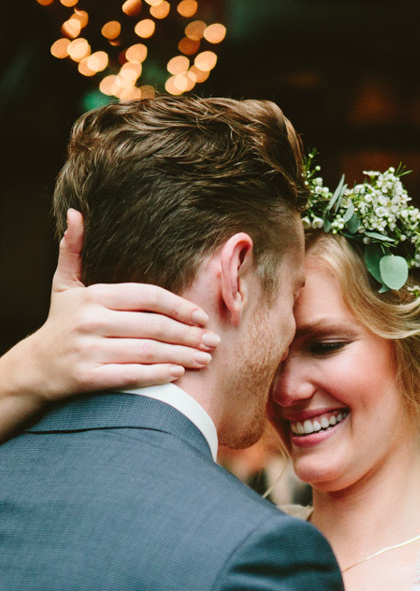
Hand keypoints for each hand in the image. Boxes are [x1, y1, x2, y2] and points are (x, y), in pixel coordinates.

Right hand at [14, 209, 216, 400]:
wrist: (36, 366)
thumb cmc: (61, 323)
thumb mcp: (64, 285)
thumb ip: (73, 251)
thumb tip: (75, 213)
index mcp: (93, 296)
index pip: (147, 296)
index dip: (179, 306)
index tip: (202, 317)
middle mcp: (90, 321)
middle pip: (153, 325)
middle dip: (188, 334)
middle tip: (213, 341)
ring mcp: (89, 349)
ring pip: (147, 351)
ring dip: (182, 355)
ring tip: (205, 358)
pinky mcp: (88, 376)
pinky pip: (131, 375)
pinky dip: (157, 374)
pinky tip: (178, 373)